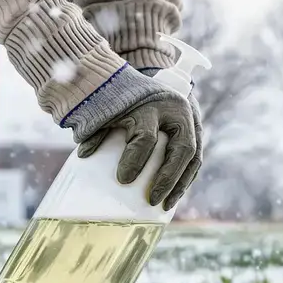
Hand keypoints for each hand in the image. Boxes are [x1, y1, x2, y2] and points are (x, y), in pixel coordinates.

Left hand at [68, 68, 203, 209]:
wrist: (152, 77)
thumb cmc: (125, 96)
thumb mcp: (110, 107)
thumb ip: (97, 127)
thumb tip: (84, 155)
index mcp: (151, 105)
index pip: (147, 137)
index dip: (135, 160)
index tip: (123, 180)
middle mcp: (176, 111)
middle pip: (180, 149)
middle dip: (168, 179)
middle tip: (152, 200)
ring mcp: (192, 120)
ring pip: (193, 157)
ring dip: (181, 184)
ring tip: (166, 204)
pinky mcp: (198, 130)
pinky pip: (196, 159)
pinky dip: (187, 179)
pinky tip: (175, 195)